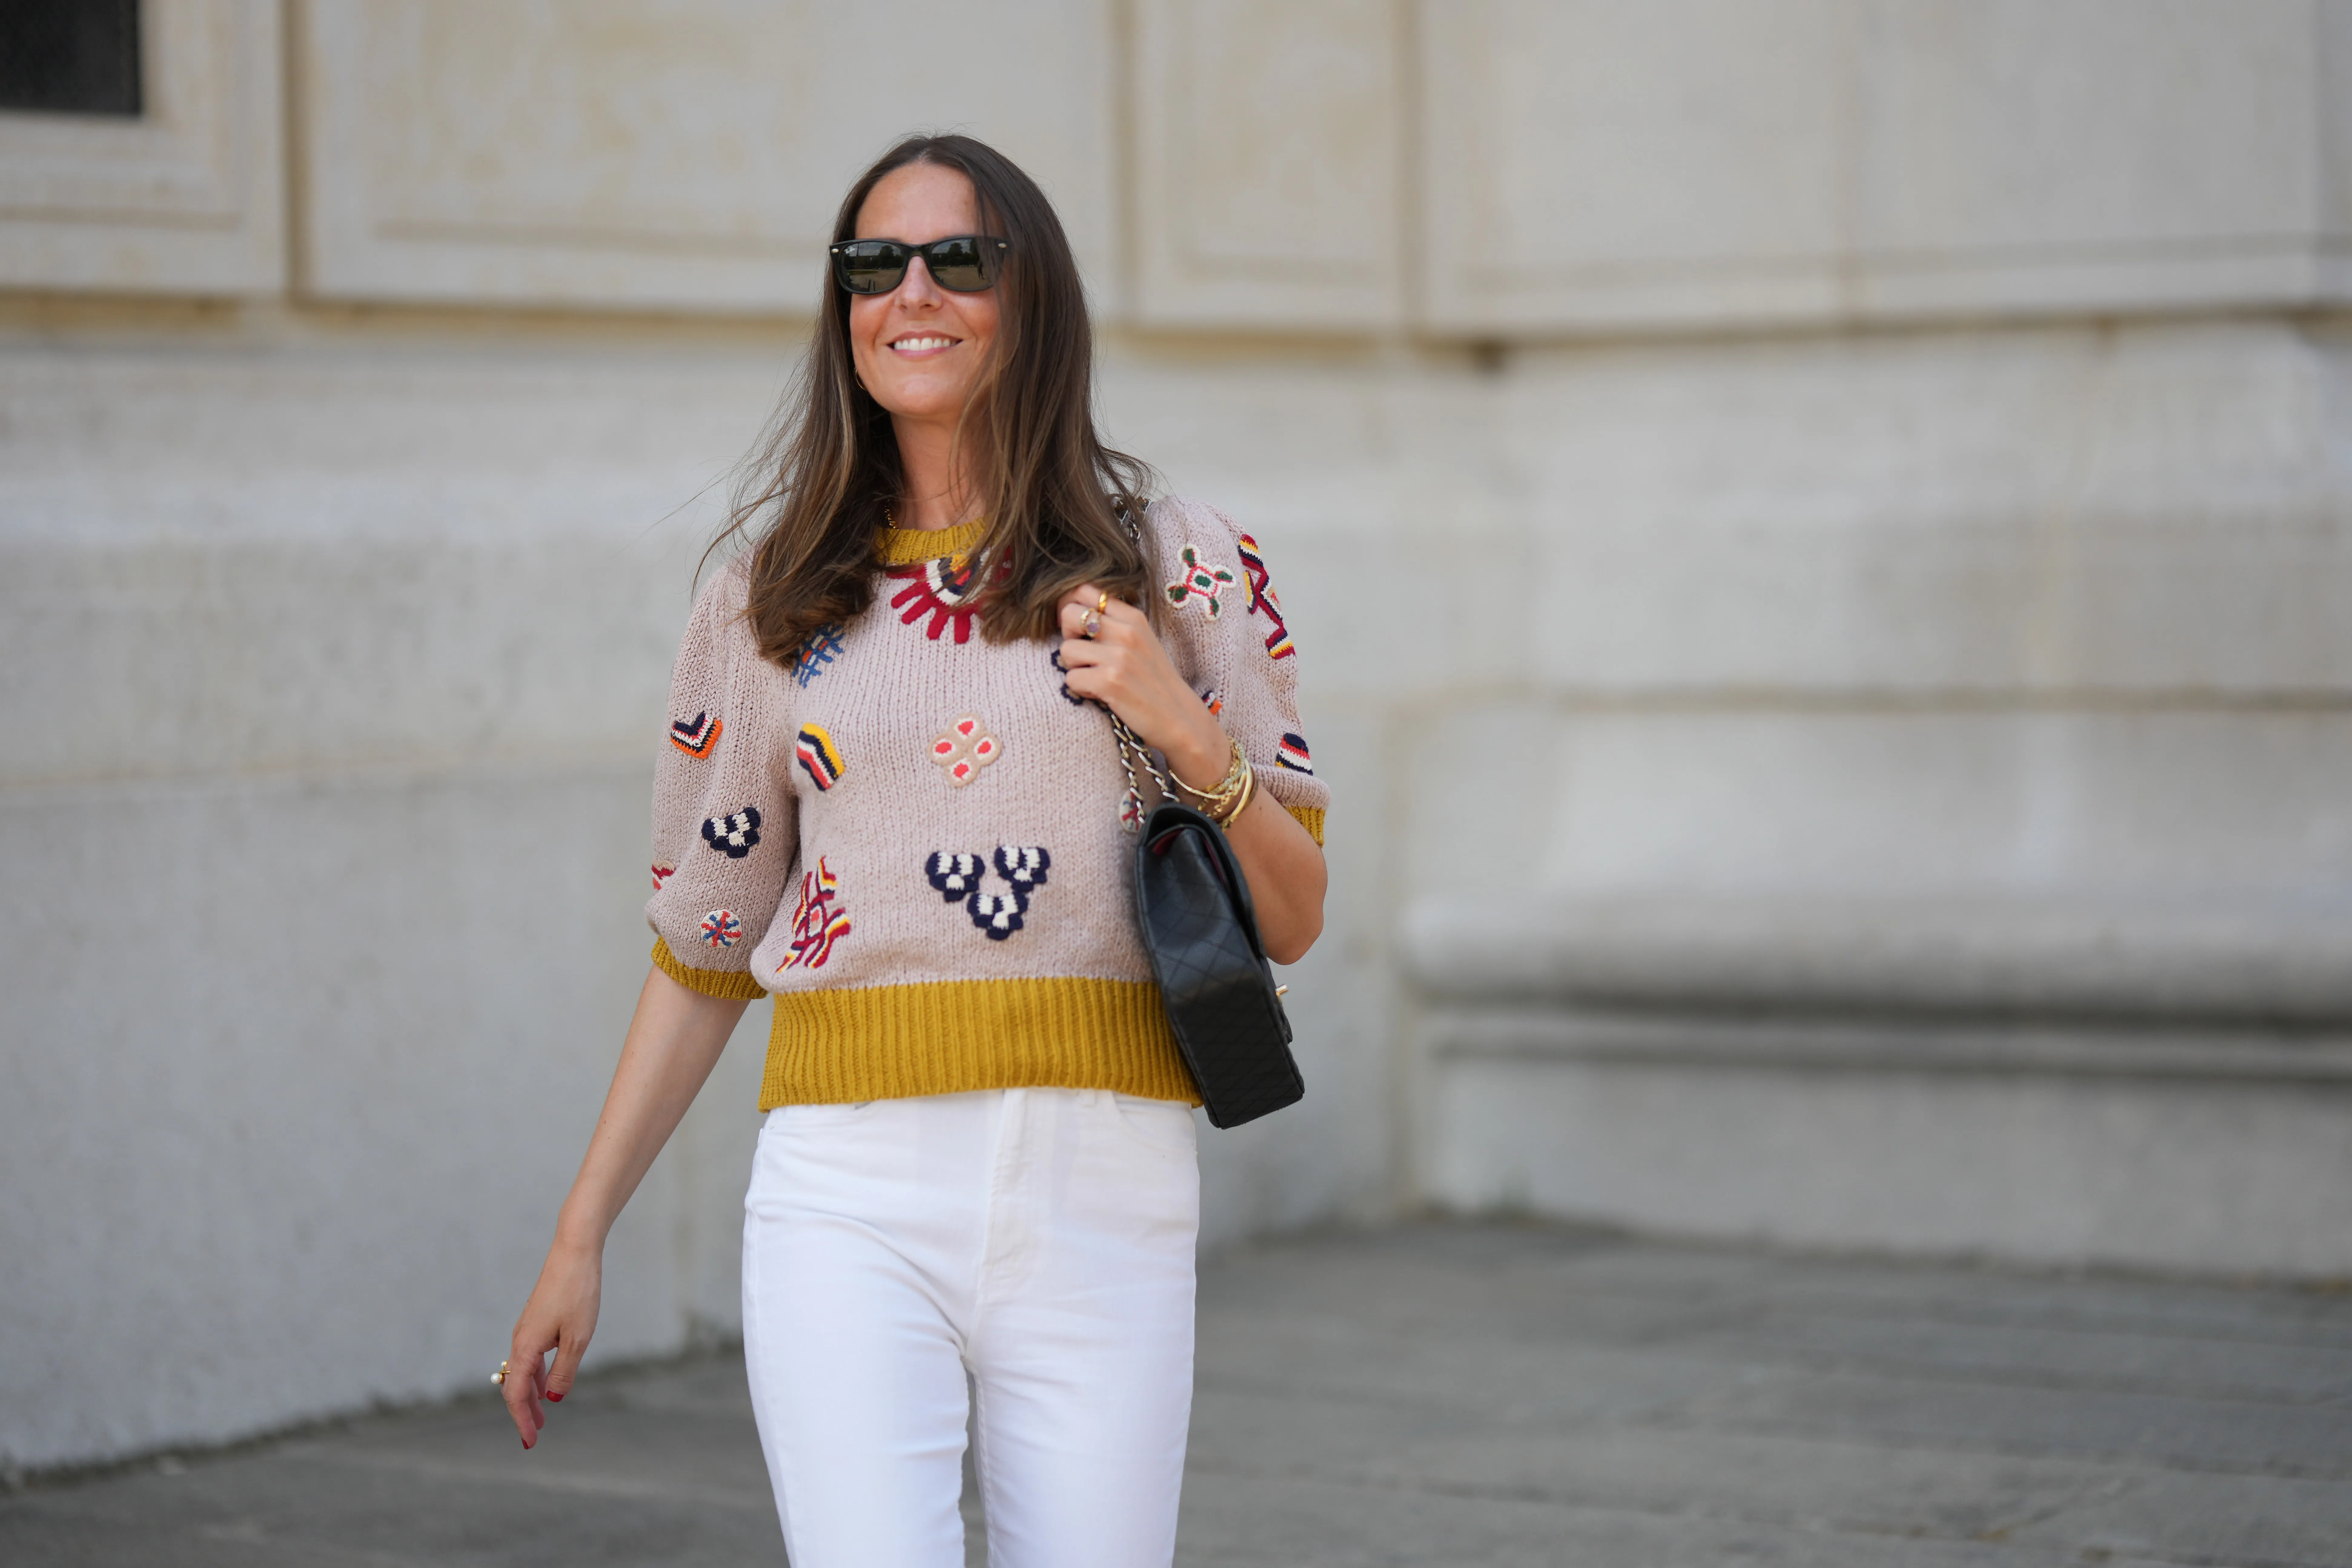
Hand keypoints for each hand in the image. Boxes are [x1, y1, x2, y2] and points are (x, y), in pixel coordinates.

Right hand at [504, 1237, 601, 1449]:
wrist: (574, 1254)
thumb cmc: (578, 1293)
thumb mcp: (578, 1337)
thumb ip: (564, 1369)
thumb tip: (553, 1397)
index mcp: (525, 1347)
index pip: (517, 1393)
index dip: (523, 1419)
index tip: (530, 1442)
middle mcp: (520, 1340)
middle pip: (516, 1386)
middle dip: (524, 1412)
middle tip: (533, 1438)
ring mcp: (527, 1331)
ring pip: (524, 1372)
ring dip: (532, 1396)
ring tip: (542, 1417)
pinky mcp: (537, 1323)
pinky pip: (531, 1358)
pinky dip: (537, 1376)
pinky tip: (546, 1385)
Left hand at [1055, 585, 1229, 787]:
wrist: (1179, 717)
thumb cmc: (1154, 681)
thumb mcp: (1142, 640)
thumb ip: (1114, 623)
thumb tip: (1071, 612)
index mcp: (1133, 617)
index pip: (1084, 591)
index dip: (1069, 606)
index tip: (1075, 628)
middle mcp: (1126, 631)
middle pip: (1069, 614)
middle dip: (1068, 636)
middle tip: (1083, 655)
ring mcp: (1118, 656)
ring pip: (1066, 650)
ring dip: (1074, 668)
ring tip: (1095, 678)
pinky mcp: (1110, 682)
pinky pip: (1071, 679)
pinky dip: (1080, 690)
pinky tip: (1100, 694)